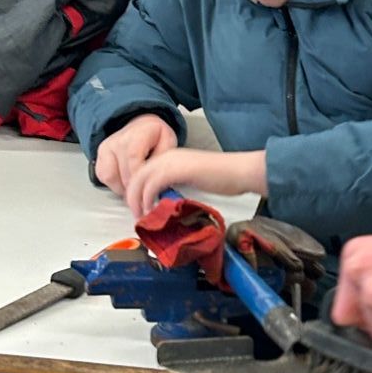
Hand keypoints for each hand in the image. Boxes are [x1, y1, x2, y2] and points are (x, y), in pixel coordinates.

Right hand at [94, 114, 176, 197]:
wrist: (140, 126)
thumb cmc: (154, 136)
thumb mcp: (167, 142)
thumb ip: (162, 161)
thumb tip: (158, 181)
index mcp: (137, 134)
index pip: (133, 158)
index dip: (138, 178)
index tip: (146, 191)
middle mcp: (118, 140)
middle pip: (122, 171)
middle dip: (133, 188)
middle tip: (144, 197)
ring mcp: (106, 147)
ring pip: (109, 176)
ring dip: (122, 188)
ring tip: (135, 189)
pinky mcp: (100, 156)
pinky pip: (103, 176)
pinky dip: (114, 184)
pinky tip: (125, 183)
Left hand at [125, 147, 267, 219]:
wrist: (239, 172)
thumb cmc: (224, 178)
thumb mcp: (192, 180)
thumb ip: (176, 186)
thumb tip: (165, 201)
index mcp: (170, 157)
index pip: (142, 172)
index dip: (136, 190)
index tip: (139, 207)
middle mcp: (167, 156)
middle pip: (136, 175)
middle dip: (131, 196)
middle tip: (136, 215)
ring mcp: (171, 161)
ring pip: (140, 179)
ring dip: (136, 200)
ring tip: (141, 216)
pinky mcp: (176, 170)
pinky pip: (152, 184)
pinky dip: (147, 199)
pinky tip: (151, 210)